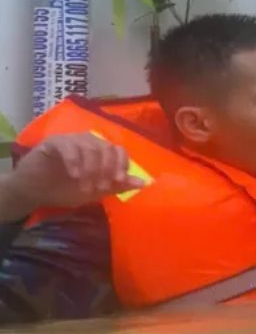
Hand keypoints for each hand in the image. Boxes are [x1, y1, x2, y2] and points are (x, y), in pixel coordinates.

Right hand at [0, 134, 144, 221]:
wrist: (34, 193)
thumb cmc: (65, 189)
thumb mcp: (94, 191)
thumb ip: (116, 185)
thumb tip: (143, 183)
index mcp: (100, 151)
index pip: (118, 150)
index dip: (121, 165)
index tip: (117, 181)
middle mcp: (88, 142)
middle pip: (106, 148)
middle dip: (106, 170)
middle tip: (99, 188)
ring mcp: (70, 140)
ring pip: (89, 147)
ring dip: (91, 169)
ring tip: (84, 187)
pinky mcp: (53, 143)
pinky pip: (68, 146)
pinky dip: (74, 161)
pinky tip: (74, 175)